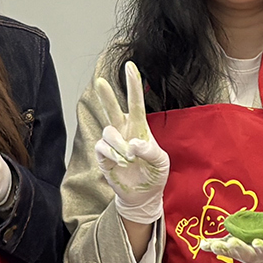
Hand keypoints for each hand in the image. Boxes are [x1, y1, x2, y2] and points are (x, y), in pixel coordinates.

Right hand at [92, 62, 169, 225]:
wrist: (142, 196)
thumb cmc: (154, 174)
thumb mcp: (161, 162)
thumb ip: (151, 151)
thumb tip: (133, 144)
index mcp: (139, 127)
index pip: (135, 103)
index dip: (133, 85)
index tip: (130, 66)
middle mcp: (123, 131)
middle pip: (112, 108)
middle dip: (106, 95)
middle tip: (100, 81)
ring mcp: (112, 143)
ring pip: (108, 132)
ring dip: (120, 145)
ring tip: (130, 158)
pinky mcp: (103, 156)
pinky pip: (102, 148)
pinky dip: (112, 155)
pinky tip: (120, 162)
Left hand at [195, 217, 262, 262]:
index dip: (262, 248)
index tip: (257, 243)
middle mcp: (256, 256)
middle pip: (246, 255)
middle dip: (238, 250)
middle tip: (232, 243)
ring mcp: (243, 253)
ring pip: (232, 252)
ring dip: (222, 249)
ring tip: (212, 246)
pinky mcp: (234, 246)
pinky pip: (222, 246)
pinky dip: (211, 246)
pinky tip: (202, 244)